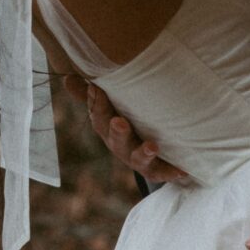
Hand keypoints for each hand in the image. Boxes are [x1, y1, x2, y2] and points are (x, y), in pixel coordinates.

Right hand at [61, 75, 186, 183]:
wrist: (150, 155)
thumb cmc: (127, 123)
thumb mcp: (110, 107)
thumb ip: (93, 94)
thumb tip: (67, 76)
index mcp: (107, 128)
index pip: (98, 116)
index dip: (96, 104)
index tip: (97, 89)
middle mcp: (119, 145)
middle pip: (115, 139)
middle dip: (117, 131)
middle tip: (119, 121)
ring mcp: (136, 159)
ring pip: (137, 158)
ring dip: (143, 153)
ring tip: (152, 146)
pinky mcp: (155, 170)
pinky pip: (162, 173)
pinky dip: (170, 171)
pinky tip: (182, 170)